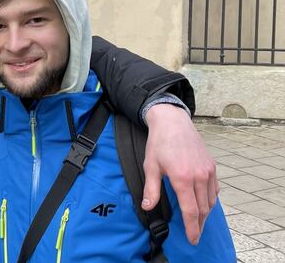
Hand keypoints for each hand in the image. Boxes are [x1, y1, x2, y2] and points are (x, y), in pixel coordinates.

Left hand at [143, 103, 216, 244]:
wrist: (173, 122)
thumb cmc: (159, 143)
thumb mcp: (151, 166)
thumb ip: (151, 189)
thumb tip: (147, 207)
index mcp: (182, 178)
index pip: (191, 210)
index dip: (191, 227)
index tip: (192, 239)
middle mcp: (199, 176)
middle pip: (203, 209)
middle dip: (199, 225)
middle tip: (194, 236)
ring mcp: (208, 171)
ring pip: (211, 201)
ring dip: (205, 214)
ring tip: (198, 223)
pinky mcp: (211, 166)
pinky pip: (214, 190)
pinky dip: (210, 200)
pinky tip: (204, 205)